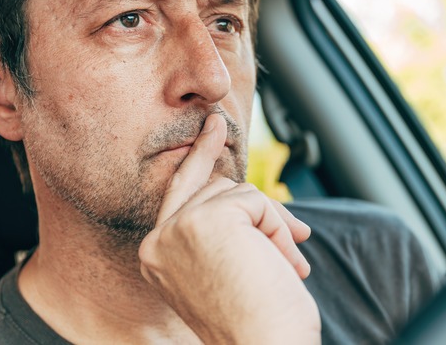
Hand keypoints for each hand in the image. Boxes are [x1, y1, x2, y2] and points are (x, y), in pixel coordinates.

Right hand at [138, 114, 320, 343]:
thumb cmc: (257, 321)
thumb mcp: (230, 268)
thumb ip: (226, 230)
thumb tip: (253, 201)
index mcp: (157, 257)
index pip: (180, 193)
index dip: (200, 157)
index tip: (214, 124)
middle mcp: (158, 241)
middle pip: (214, 186)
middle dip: (257, 210)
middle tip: (288, 240)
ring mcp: (178, 228)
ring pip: (239, 192)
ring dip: (272, 228)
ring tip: (283, 270)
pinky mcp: (205, 221)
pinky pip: (255, 201)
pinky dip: (277, 229)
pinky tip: (281, 264)